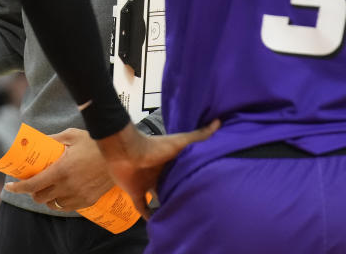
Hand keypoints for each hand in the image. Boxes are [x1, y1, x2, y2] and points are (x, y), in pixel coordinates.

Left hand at [4, 128, 115, 210]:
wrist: (121, 157)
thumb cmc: (96, 144)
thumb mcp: (73, 135)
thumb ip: (54, 138)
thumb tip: (38, 139)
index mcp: (61, 170)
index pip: (32, 185)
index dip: (17, 188)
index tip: (9, 186)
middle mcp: (67, 186)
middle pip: (39, 197)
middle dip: (32, 191)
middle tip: (33, 183)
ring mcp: (78, 195)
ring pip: (52, 205)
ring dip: (46, 198)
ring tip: (48, 188)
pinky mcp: (87, 201)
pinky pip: (67, 207)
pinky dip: (60, 202)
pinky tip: (62, 193)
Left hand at [98, 120, 219, 217]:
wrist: (126, 152)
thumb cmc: (155, 147)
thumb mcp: (181, 142)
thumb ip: (199, 135)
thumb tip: (219, 121)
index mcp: (171, 161)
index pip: (183, 170)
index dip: (193, 176)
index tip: (206, 185)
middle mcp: (160, 172)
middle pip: (172, 184)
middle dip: (180, 192)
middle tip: (195, 206)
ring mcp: (147, 183)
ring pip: (159, 196)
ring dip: (166, 204)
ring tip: (179, 216)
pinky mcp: (135, 192)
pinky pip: (142, 206)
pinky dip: (147, 215)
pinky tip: (156, 224)